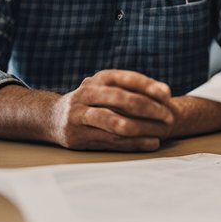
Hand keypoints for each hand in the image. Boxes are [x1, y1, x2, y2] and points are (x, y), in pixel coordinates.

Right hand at [50, 70, 174, 151]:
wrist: (51, 118)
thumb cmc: (91, 101)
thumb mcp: (104, 88)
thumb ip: (129, 88)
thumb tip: (164, 93)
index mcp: (98, 79)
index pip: (125, 78)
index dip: (148, 85)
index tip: (167, 94)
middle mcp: (87, 94)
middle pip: (121, 99)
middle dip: (149, 108)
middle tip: (169, 117)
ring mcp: (79, 115)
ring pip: (115, 122)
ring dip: (143, 128)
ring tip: (163, 132)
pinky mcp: (78, 136)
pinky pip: (111, 141)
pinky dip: (134, 143)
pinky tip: (151, 143)